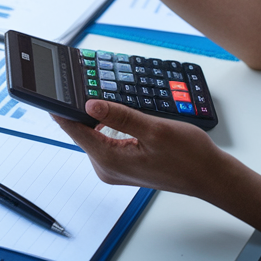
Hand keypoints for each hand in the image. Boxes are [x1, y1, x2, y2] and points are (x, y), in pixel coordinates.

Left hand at [53, 99, 223, 199]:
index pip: (74, 130)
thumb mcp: (154, 130)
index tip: (50, 91)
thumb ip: (120, 116)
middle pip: (82, 132)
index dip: (61, 108)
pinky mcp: (122, 166)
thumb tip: (91, 104)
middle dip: (81, 109)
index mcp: (110, 160)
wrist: (210, 177)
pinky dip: (107, 127)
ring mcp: (114, 169)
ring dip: (96, 118)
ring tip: (101, 97)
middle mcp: (107, 168)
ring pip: (94, 136)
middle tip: (81, 83)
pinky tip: (115, 115)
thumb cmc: (189, 157)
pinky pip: (105, 142)